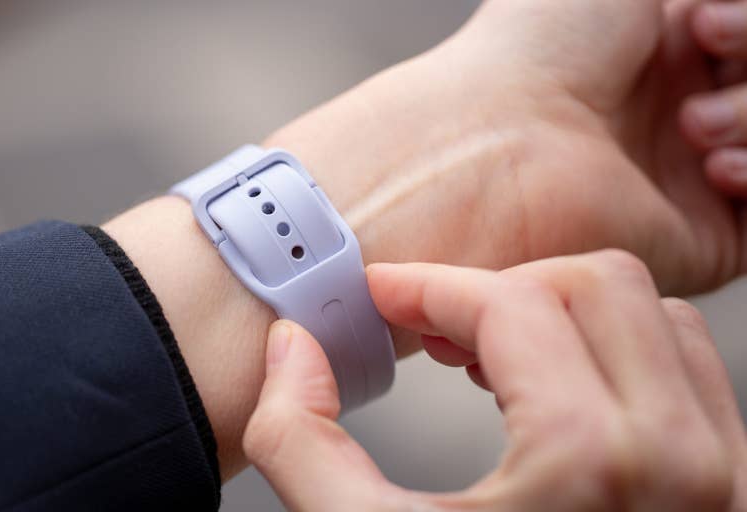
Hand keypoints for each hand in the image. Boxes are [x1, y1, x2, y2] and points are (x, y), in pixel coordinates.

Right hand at [243, 251, 746, 510]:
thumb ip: (299, 441)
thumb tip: (292, 352)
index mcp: (588, 464)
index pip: (508, 305)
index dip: (425, 285)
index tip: (384, 296)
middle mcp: (680, 461)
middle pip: (593, 285)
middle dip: (497, 293)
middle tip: (434, 328)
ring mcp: (721, 478)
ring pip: (653, 316)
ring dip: (560, 316)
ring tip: (490, 358)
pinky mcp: (731, 494)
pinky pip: (688, 373)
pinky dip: (613, 355)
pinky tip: (549, 394)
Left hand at [267, 0, 742, 299]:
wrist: (495, 139)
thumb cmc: (534, 48)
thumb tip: (696, 8)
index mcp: (655, 53)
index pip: (739, 45)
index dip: (741, 27)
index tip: (700, 19)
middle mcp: (671, 116)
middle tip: (700, 46)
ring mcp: (687, 178)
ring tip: (688, 125)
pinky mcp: (701, 240)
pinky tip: (715, 167)